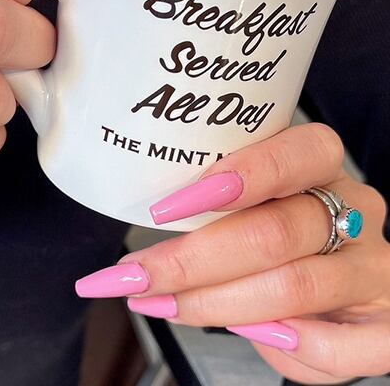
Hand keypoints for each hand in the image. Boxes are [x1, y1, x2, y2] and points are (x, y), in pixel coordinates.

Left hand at [75, 123, 389, 383]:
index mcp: (321, 163)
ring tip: (161, 303)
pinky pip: (340, 349)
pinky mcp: (384, 325)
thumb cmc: (274, 222)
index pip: (293, 155)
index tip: (166, 209)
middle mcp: (355, 209)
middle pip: (274, 232)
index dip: (235, 177)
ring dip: (213, 302)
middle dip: (192, 260)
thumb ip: (215, 203)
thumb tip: (147, 239)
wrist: (332, 270)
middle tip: (137, 274)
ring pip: (293, 287)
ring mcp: (373, 268)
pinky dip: (286, 348)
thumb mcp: (251, 195)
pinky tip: (247, 333)